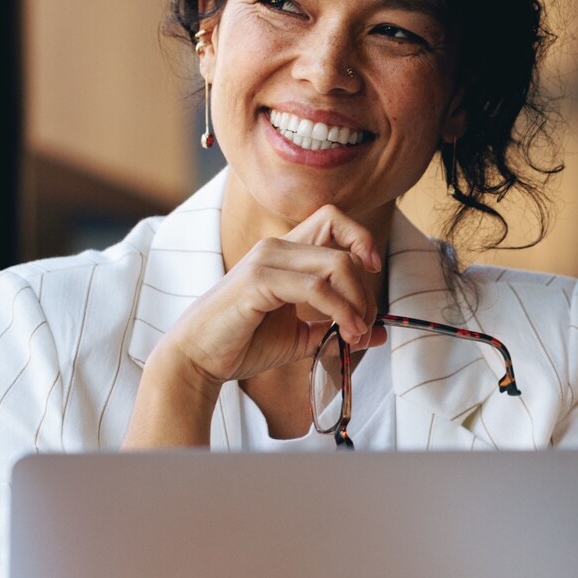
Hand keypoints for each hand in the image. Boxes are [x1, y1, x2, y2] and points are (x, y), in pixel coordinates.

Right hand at [154, 204, 391, 394]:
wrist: (198, 358)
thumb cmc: (244, 343)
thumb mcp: (301, 336)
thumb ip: (336, 328)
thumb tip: (379, 331)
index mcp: (285, 252)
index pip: (333, 219)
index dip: (361, 238)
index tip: (374, 271)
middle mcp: (275, 247)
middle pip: (344, 247)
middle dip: (365, 290)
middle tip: (365, 326)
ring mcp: (266, 260)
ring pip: (336, 264)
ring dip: (357, 302)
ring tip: (355, 333)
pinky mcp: (258, 280)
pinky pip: (316, 287)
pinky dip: (339, 310)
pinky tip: (344, 332)